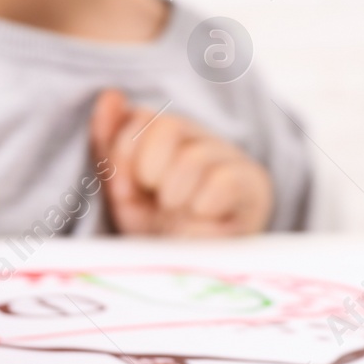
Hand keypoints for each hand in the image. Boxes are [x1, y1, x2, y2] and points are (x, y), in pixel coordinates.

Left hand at [89, 89, 272, 235]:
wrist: (199, 268)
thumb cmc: (161, 228)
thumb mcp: (126, 194)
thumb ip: (110, 149)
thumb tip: (110, 95)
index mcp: (166, 135)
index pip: (140, 117)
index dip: (124, 153)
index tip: (126, 190)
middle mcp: (200, 138)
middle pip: (168, 126)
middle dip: (150, 168)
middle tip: (157, 199)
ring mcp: (229, 159)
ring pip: (194, 157)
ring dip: (175, 193)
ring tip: (178, 212)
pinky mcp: (253, 186)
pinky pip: (224, 181)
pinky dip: (202, 205)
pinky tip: (202, 218)